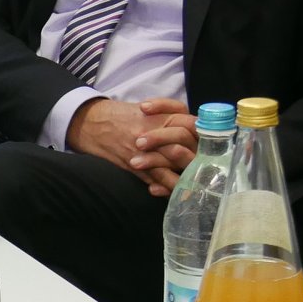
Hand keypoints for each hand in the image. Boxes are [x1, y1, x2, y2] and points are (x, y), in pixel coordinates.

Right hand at [65, 96, 195, 195]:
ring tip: (198, 188)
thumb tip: (196, 128)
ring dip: (187, 179)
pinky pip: (156, 180)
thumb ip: (173, 114)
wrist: (92, 123)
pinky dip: (167, 189)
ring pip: (173, 167)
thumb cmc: (122, 115)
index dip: (204, 137)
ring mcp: (145, 151)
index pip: (192, 125)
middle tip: (208, 170)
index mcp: (162, 116)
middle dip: (198, 160)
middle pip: (186, 148)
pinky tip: (177, 194)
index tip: (211, 146)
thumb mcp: (150, 107)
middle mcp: (155, 133)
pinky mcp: (134, 166)